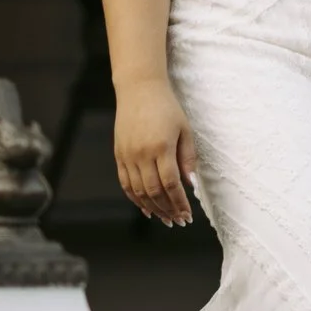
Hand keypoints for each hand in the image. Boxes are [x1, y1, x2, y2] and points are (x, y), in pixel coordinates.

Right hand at [114, 78, 199, 226]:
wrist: (139, 89)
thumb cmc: (167, 108)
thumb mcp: (184, 130)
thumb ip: (188, 158)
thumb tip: (191, 185)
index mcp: (161, 147)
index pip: (171, 184)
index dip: (179, 203)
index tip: (187, 215)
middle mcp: (141, 154)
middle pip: (154, 191)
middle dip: (167, 209)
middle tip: (178, 221)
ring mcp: (127, 155)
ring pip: (138, 191)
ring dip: (152, 208)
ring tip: (165, 218)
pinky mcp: (119, 155)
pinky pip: (126, 183)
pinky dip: (135, 198)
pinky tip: (146, 208)